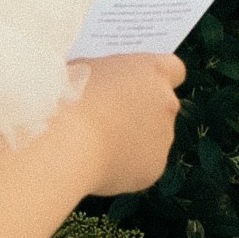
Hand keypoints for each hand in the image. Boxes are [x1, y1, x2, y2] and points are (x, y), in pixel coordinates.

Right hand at [76, 53, 184, 193]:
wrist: (65, 141)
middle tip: (106, 118)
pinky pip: (140, 166)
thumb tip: (100, 87)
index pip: (173, 68)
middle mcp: (166, 103)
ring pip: (151, 139)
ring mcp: (164, 138)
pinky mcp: (154, 169)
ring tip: (94, 145)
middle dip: (139, 112)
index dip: (154, 78)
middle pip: (161, 106)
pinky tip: (96, 163)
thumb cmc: (67, 96)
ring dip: (131, 140)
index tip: (135, 84)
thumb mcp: (83, 69)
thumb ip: (104, 76)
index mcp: (151, 71)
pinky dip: (123, 166)